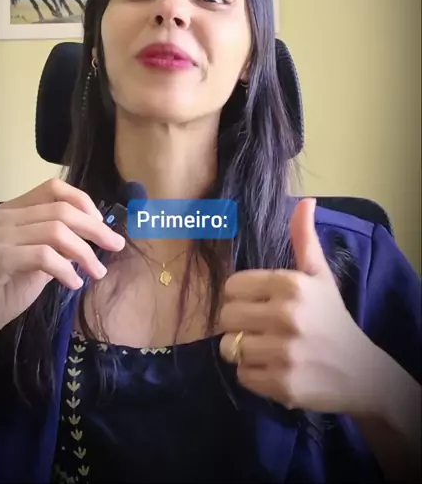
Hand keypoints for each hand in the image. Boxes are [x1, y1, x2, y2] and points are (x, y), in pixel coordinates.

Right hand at [0, 179, 124, 359]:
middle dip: (95, 228)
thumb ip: (61, 243)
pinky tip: (74, 284)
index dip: (83, 201)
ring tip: (96, 273)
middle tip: (115, 246)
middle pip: (61, 210)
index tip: (102, 223)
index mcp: (11, 210)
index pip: (53, 188)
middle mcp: (2, 217)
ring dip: (85, 253)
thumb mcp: (39, 260)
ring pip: (56, 231)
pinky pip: (43, 256)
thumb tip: (98, 232)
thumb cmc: (5, 290)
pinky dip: (66, 270)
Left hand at [220, 198, 378, 414]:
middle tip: (259, 328)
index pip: (232, 286)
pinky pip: (242, 375)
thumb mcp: (320, 276)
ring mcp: (284, 352)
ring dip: (244, 350)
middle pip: (226, 316)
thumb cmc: (332, 318)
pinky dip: (254, 375)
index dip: (239, 296)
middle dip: (238, 324)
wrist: (361, 372)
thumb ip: (304, 238)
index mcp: (291, 284)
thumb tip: (306, 201)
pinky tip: (274, 368)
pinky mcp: (282, 385)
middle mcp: (286, 316)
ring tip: (267, 348)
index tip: (256, 303)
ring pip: (231, 347)